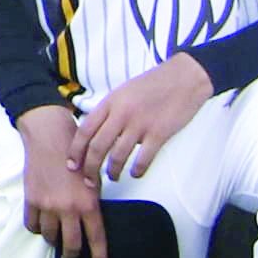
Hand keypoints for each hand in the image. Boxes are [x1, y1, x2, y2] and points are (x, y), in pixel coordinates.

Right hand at [19, 107, 104, 257]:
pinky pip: (32, 224)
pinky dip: (36, 228)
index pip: (96, 239)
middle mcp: (68, 208)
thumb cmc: (76, 153)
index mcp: (88, 204)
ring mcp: (48, 205)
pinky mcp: (31, 200)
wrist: (50, 136)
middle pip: (71, 245)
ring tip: (55, 239)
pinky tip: (40, 225)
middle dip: (71, 257)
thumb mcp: (93, 178)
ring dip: (53, 241)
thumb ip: (92, 201)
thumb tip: (89, 221)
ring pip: (49, 237)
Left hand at [76, 55, 211, 178]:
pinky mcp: (159, 132)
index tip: (72, 165)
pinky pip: (144, 158)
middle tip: (89, 181)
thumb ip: (110, 110)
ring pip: (118, 155)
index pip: (85, 130)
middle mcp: (121, 113)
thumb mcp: (124, 91)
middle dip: (90, 168)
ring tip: (114, 177)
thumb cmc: (154, 84)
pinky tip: (136, 173)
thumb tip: (97, 132)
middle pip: (97, 147)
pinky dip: (137, 170)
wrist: (185, 76)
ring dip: (113, 171)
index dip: (76, 150)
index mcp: (111, 102)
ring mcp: (140, 123)